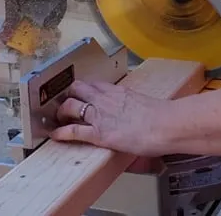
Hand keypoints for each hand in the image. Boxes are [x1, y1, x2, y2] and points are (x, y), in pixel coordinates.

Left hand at [50, 80, 171, 156]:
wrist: (165, 124)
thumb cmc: (162, 117)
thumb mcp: (143, 105)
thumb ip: (134, 107)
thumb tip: (136, 116)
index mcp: (117, 91)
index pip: (93, 84)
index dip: (83, 89)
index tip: (79, 93)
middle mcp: (105, 98)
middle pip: (77, 88)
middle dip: (68, 95)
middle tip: (64, 104)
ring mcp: (99, 115)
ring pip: (70, 105)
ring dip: (61, 111)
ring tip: (58, 118)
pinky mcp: (98, 133)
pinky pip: (73, 130)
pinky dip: (61, 132)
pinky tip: (54, 135)